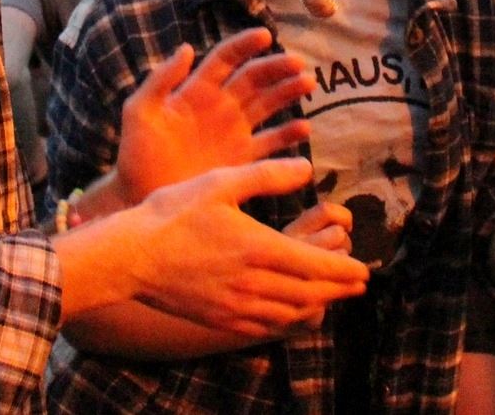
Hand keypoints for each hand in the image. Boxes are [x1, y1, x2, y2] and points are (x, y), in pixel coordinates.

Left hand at [115, 28, 312, 206]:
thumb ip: (160, 81)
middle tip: (298, 64)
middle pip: (254, 78)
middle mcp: (220, 106)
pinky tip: (304, 129)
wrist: (140, 198)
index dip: (244, 45)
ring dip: (287, 92)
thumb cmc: (136, 155)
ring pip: (267, 105)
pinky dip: (289, 135)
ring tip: (306, 84)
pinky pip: (271, 143)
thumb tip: (187, 47)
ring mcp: (234, 132)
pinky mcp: (242, 159)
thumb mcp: (139, 113)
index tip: (264, 35)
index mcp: (196, 91)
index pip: (225, 59)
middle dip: (276, 67)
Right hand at [132, 159, 369, 336]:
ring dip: (317, 306)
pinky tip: (291, 313)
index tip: (364, 271)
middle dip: (338, 290)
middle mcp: (252, 283)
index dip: (343, 271)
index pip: (315, 266)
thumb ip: (267, 175)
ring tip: (331, 297)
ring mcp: (235, 306)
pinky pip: (264, 327)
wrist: (130, 257)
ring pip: (289, 313)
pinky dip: (287, 321)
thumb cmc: (173, 213)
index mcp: (257, 248)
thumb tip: (307, 168)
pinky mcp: (219, 319)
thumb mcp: (221, 182)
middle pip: (309, 294)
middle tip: (358, 285)